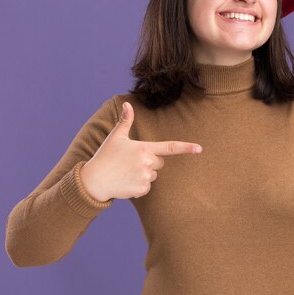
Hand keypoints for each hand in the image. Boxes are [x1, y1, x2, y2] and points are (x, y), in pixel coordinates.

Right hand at [80, 102, 201, 200]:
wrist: (94, 180)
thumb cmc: (105, 156)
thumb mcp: (116, 137)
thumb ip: (125, 121)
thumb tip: (127, 104)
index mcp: (144, 148)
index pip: (169, 147)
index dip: (186, 148)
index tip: (199, 149)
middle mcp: (147, 162)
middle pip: (160, 162)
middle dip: (150, 161)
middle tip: (131, 161)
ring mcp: (145, 177)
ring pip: (153, 174)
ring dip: (144, 173)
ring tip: (126, 172)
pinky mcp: (142, 190)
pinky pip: (147, 187)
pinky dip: (139, 185)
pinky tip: (126, 182)